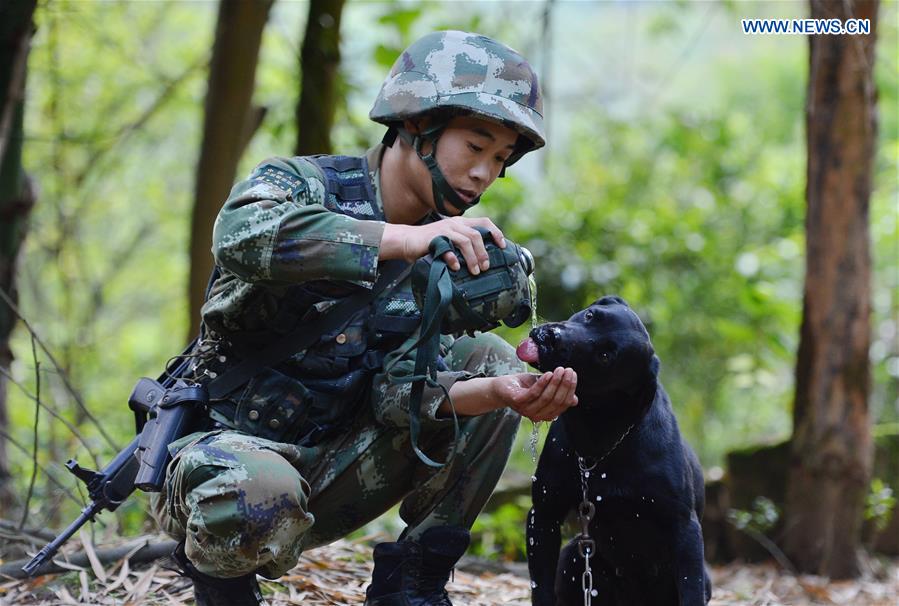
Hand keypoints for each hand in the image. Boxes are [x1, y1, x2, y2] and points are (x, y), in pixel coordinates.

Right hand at [381, 217, 505, 274]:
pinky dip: (453, 258)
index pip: (484, 222)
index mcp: (461, 223)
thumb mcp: (450, 241)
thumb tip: (483, 260)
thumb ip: (464, 245)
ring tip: (475, 271)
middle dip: (484, 252)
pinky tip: (455, 267)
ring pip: (465, 241)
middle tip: (485, 267)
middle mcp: (454, 224)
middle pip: (476, 235)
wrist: (406, 241)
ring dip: (472, 257)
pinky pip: (446, 248)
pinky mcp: (433, 239)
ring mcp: (444, 230)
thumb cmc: (430, 244)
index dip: (496, 233)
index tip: (503, 246)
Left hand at [492, 367, 577, 421]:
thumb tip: (575, 400)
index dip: (570, 389)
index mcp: (546, 414)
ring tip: (559, 370)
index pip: (563, 404)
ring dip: (555, 382)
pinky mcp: (518, 402)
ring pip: (546, 397)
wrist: (501, 387)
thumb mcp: (544, 389)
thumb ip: (557, 394)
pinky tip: (548, 374)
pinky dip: (543, 383)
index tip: (573, 374)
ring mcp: (527, 410)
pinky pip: (534, 393)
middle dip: (565, 384)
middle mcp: (538, 415)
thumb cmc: (524, 387)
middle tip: (568, 370)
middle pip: (557, 401)